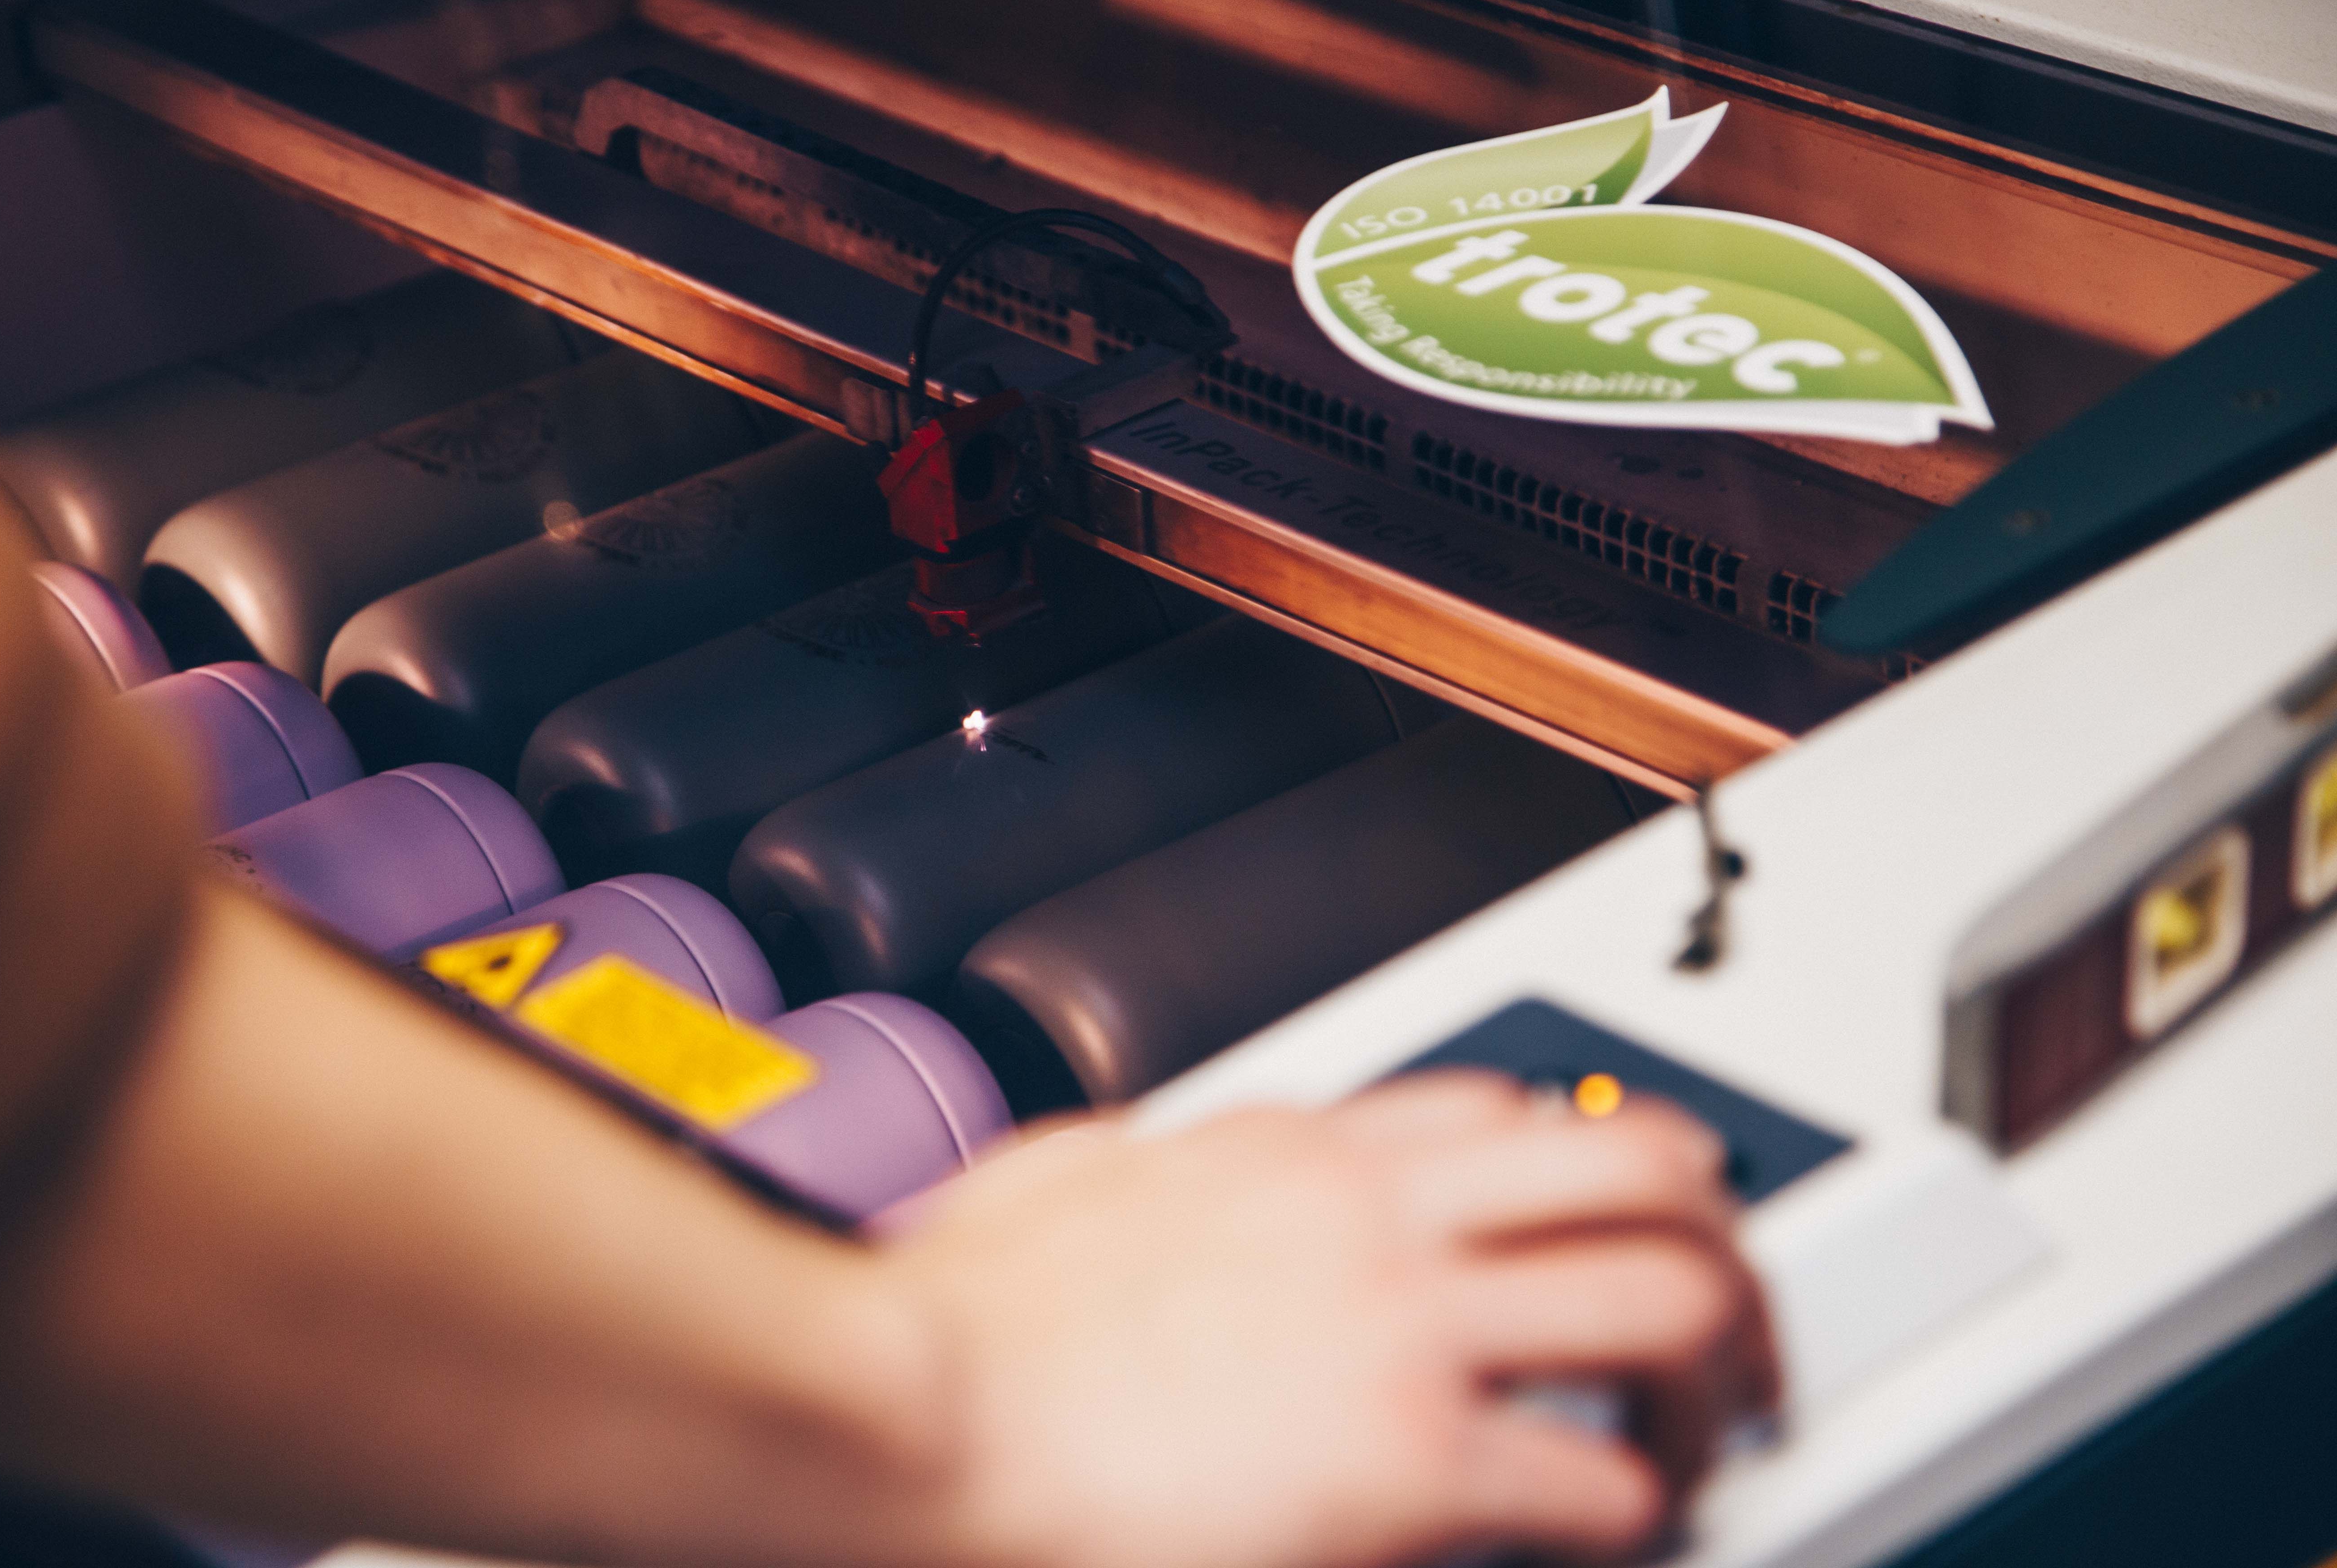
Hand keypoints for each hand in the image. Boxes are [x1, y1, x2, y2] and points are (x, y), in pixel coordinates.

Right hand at [881, 1072, 1773, 1567]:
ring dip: (1715, 1372)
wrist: (904, 1406)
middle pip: (1639, 1167)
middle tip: (1730, 1321)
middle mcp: (1376, 1213)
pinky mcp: (1412, 1465)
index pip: (1504, 1110)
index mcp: (1293, 1147)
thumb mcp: (1055, 1179)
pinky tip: (1604, 1536)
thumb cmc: (953, 1318)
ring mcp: (1405, 1330)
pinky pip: (1604, 1483)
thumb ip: (1123, 1166)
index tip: (1591, 1229)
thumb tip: (1124, 1168)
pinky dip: (1632, 1515)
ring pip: (1667, 1297)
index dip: (1579, 1170)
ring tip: (1711, 1431)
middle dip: (1719, 1240)